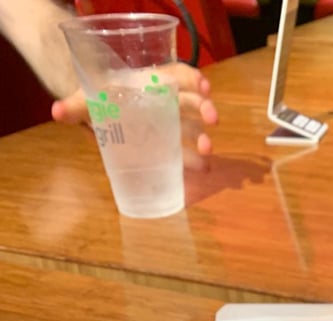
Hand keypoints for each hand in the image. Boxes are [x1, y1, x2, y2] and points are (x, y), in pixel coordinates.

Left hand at [51, 62, 218, 169]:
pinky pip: (185, 150)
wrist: (96, 116)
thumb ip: (74, 107)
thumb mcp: (85, 100)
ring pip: (192, 128)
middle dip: (204, 109)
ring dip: (203, 138)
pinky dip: (196, 159)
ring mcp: (168, 125)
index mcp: (149, 84)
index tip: (204, 88)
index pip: (177, 76)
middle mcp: (164, 102)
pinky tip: (203, 169)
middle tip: (212, 119)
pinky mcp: (167, 146)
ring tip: (207, 151)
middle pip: (190, 102)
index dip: (193, 80)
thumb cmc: (96, 100)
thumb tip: (56, 112)